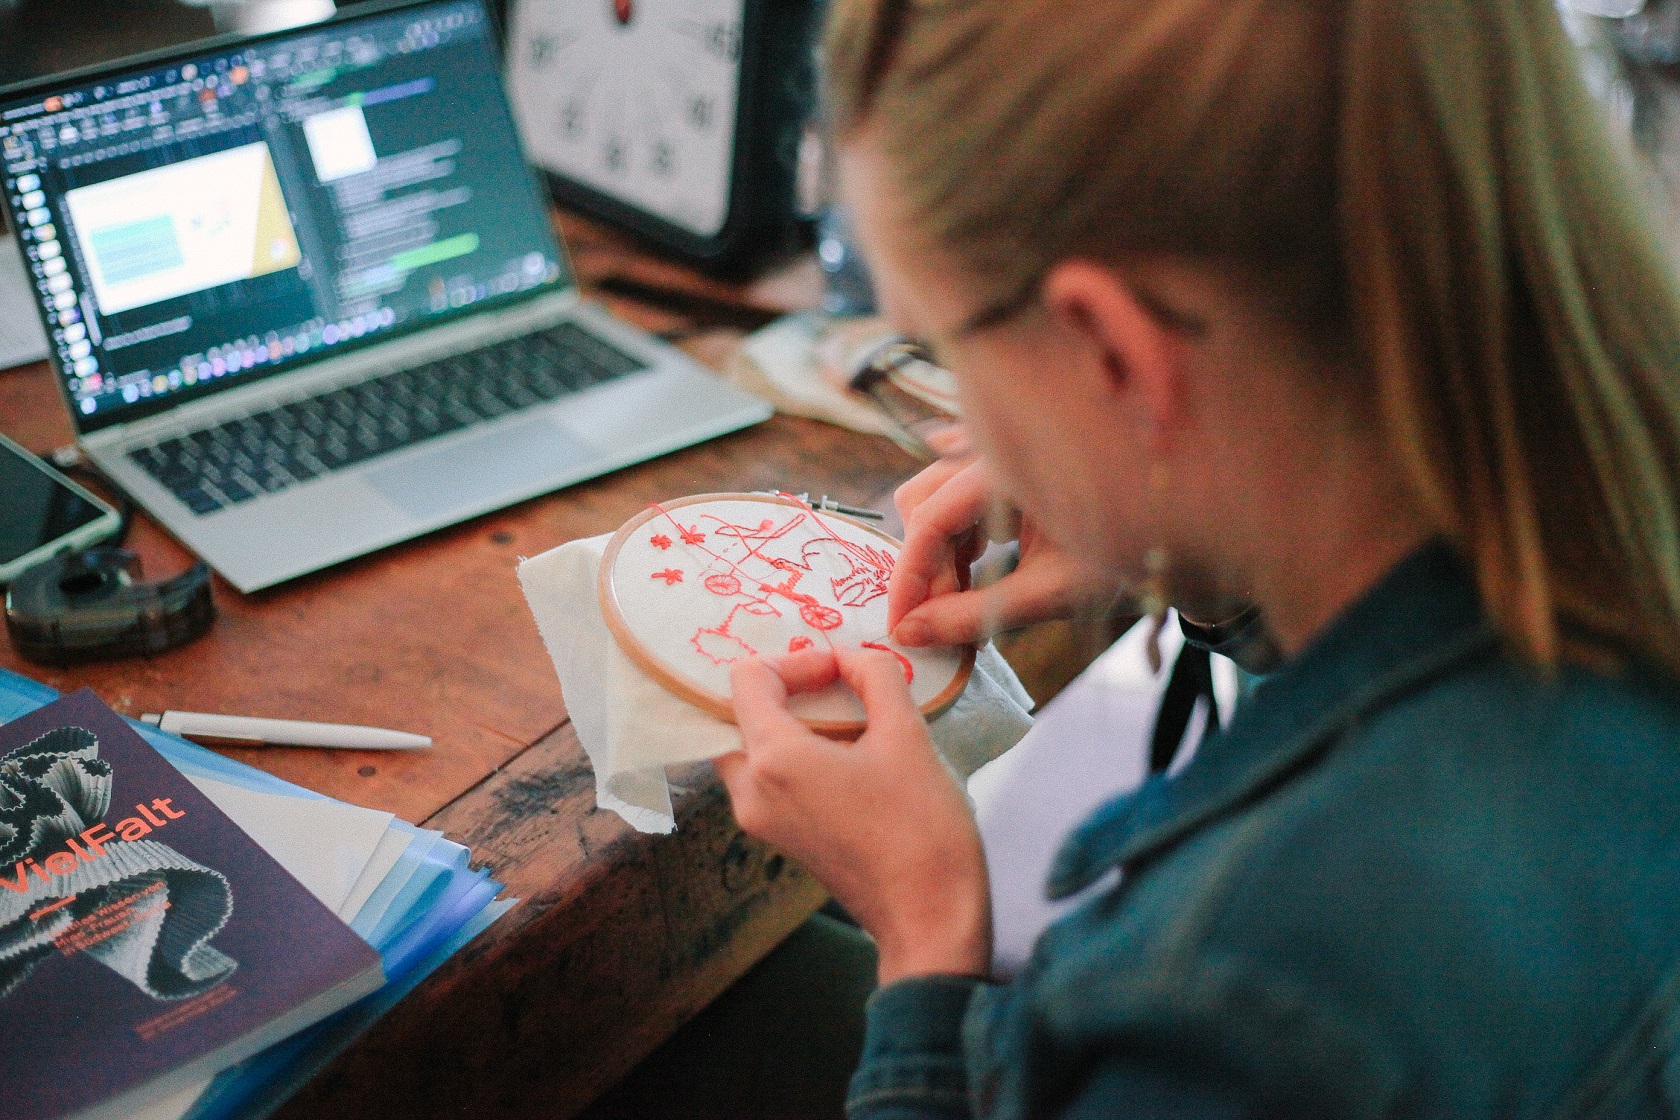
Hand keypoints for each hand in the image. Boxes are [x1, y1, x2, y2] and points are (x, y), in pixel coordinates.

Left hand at [716, 646, 990, 984]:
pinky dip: (793, 753)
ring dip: (789, 721)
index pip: (747, 679)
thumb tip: (851, 658)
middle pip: (738, 712)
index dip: (795, 662)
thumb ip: (874, 677)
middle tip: (837, 687)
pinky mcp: (778, 837)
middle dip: (784, 690)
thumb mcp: (907, 734)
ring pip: (749, 746)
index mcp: (773, 760)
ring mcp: (759, 819)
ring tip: (847, 719)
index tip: (841, 673)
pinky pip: (766, 777)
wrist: (930, 918)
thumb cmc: (923, 827)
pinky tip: (846, 754)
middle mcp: (750, 790)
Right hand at [889, 458, 1122, 646]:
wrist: (1170, 538)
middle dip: (925, 567)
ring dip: (937, 555)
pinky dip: (954, 541)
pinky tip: (975, 574)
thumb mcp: (1050, 595)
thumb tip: (909, 634)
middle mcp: (996, 448)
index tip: (900, 625)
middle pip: (921, 501)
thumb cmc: (1121, 560)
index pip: (932, 518)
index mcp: (1013, 467)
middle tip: (945, 620)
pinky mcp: (997, 468)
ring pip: (931, 499)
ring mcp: (994, 454)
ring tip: (964, 602)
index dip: (909, 578)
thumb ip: (974, 616)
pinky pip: (951, 498)